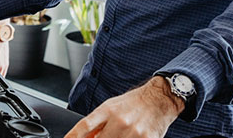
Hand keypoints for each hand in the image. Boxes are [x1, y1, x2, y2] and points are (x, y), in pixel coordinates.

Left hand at [64, 77, 183, 137]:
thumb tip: (83, 137)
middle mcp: (120, 121)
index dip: (73, 136)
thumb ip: (97, 123)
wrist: (159, 99)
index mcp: (108, 110)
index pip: (85, 126)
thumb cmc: (133, 103)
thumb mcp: (111, 107)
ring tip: (114, 136)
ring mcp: (133, 132)